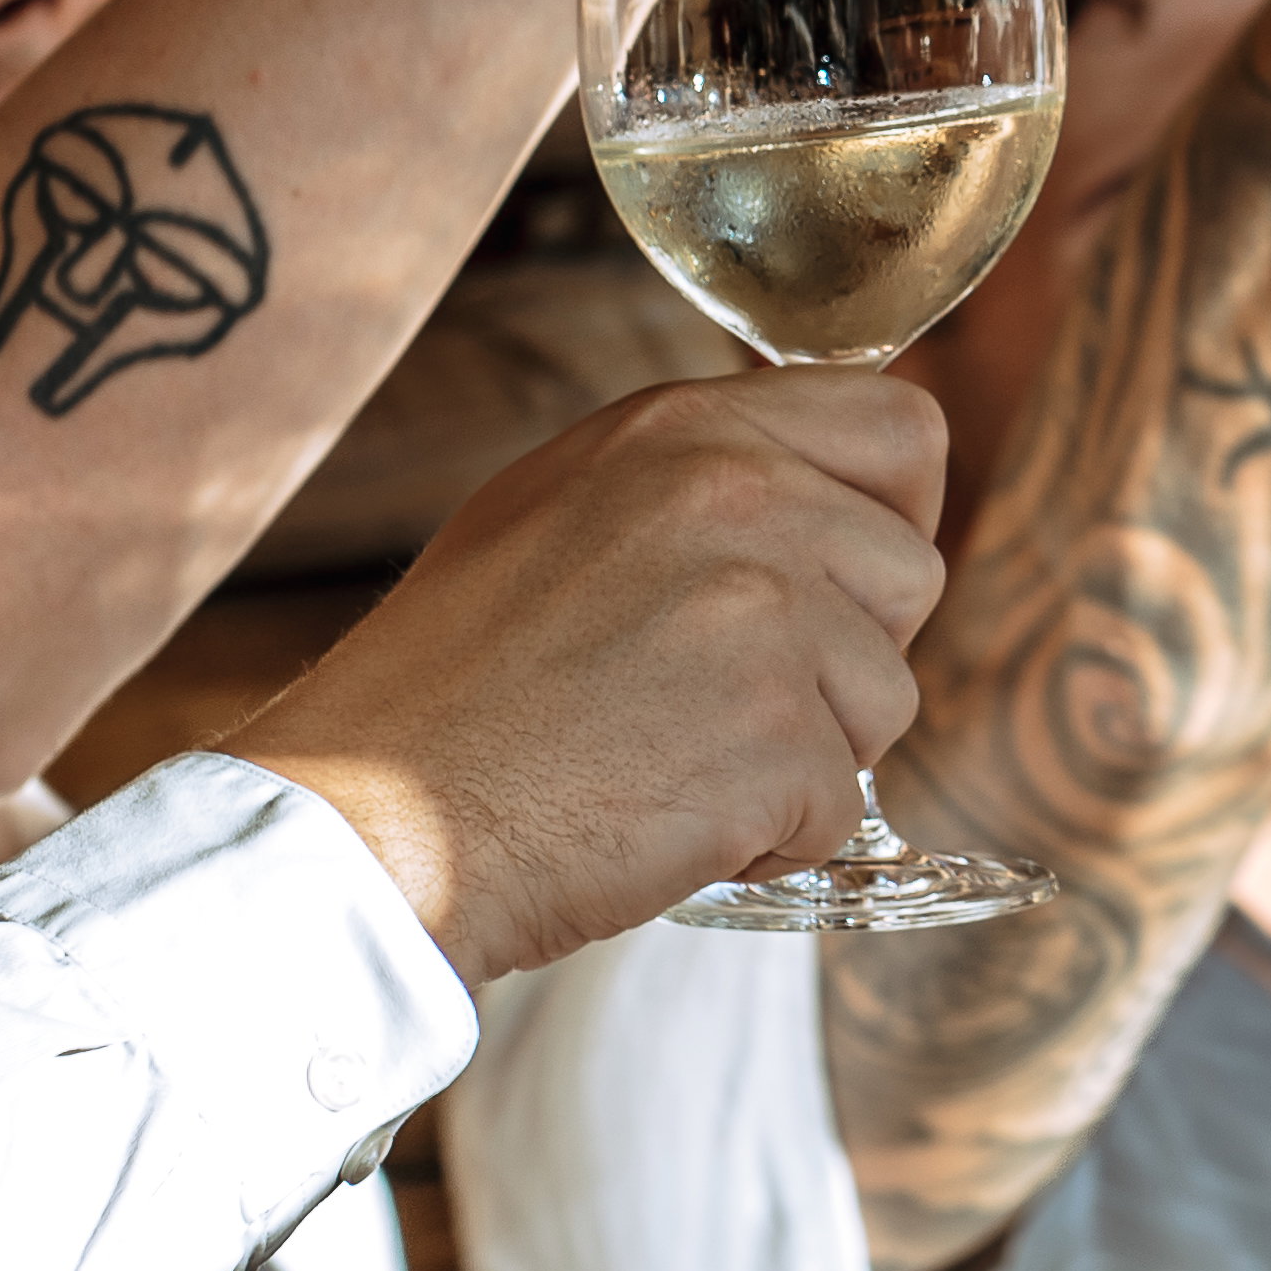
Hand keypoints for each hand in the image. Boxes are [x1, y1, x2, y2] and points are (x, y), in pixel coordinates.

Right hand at [232, 372, 949, 986]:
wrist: (359, 828)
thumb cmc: (448, 694)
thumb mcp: (561, 513)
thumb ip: (696, 482)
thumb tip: (823, 495)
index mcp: (681, 429)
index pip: (902, 429)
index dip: (894, 516)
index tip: (843, 582)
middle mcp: (734, 494)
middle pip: (911, 576)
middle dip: (845, 658)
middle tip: (717, 703)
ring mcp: (760, 612)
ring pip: (887, 698)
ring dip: (805, 756)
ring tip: (667, 762)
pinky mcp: (772, 734)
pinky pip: (839, 806)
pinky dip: (770, 841)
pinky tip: (661, 824)